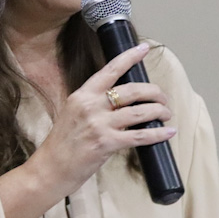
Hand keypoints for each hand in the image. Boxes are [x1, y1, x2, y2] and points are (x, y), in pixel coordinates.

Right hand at [32, 42, 174, 196]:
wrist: (50, 168)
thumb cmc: (62, 144)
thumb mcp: (74, 114)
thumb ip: (94, 105)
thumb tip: (123, 103)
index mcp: (82, 95)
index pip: (109, 70)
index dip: (129, 57)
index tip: (143, 49)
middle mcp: (90, 106)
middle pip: (132, 90)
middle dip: (154, 92)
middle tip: (163, 98)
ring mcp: (98, 124)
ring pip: (139, 112)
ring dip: (158, 111)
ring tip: (166, 113)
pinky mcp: (106, 143)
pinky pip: (139, 136)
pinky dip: (158, 134)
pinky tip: (168, 132)